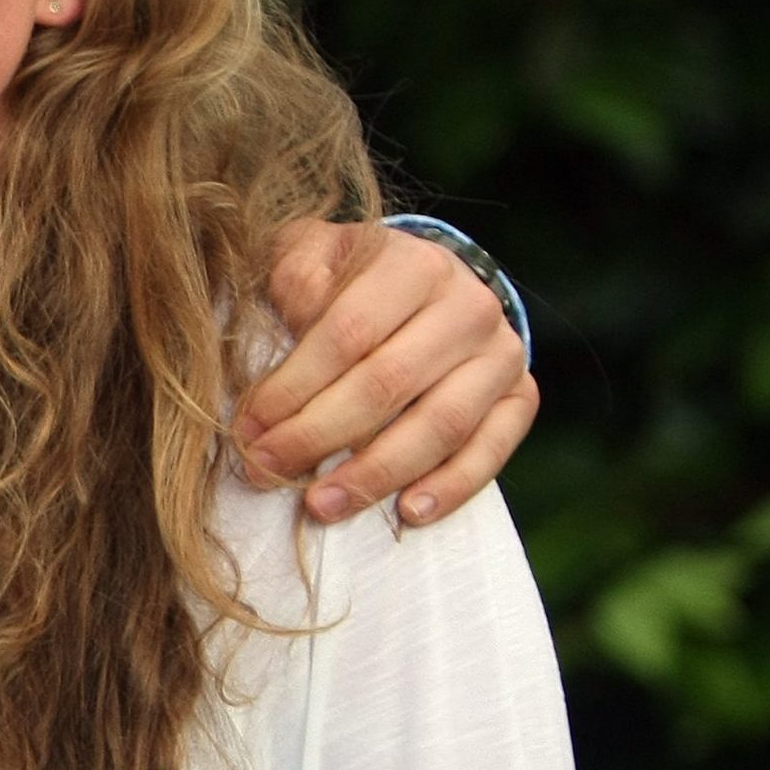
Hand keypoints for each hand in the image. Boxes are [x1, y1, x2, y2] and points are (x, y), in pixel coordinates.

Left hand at [238, 219, 536, 527]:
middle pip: (388, 384)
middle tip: (266, 470)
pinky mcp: (522, 395)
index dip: (292, 387)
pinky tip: (408, 513)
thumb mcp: (310, 256)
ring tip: (323, 505)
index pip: (347, 333)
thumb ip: (293, 278)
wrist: (424, 283)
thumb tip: (293, 321)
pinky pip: (493, 448)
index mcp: (413, 266)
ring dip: (377, 473)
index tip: (248, 429)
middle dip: (318, 435)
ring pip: (441, 423)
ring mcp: (502, 354)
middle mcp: (469, 306)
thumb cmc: (348, 277)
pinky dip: (453, 486)